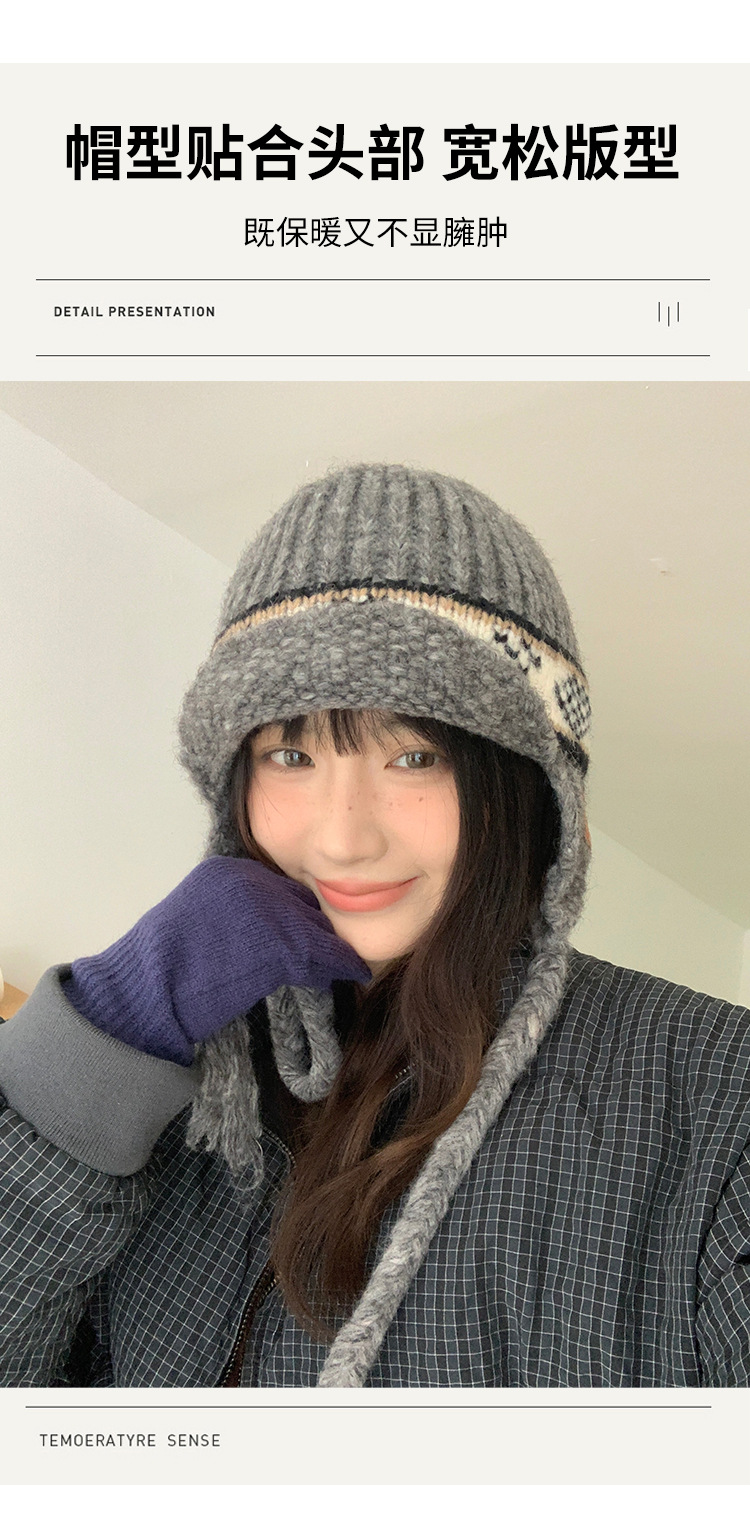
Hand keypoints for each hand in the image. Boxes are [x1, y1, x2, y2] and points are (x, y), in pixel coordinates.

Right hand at [62, 857, 370, 1064]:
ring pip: (315, 926)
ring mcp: (265, 908)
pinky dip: (341, 964)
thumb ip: (231, 915)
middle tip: (328, 953)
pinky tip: (352, 973)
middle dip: (313, 929)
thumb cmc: (159, 972)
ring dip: (329, 949)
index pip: (277, 887)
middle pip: (300, 901)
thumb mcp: (195, 923)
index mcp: (224, 871)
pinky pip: (323, 952)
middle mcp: (247, 879)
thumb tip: (261, 934)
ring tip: (342, 965)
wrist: (145, 993)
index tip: (302, 935)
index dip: (292, 915)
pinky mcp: (280, 942)